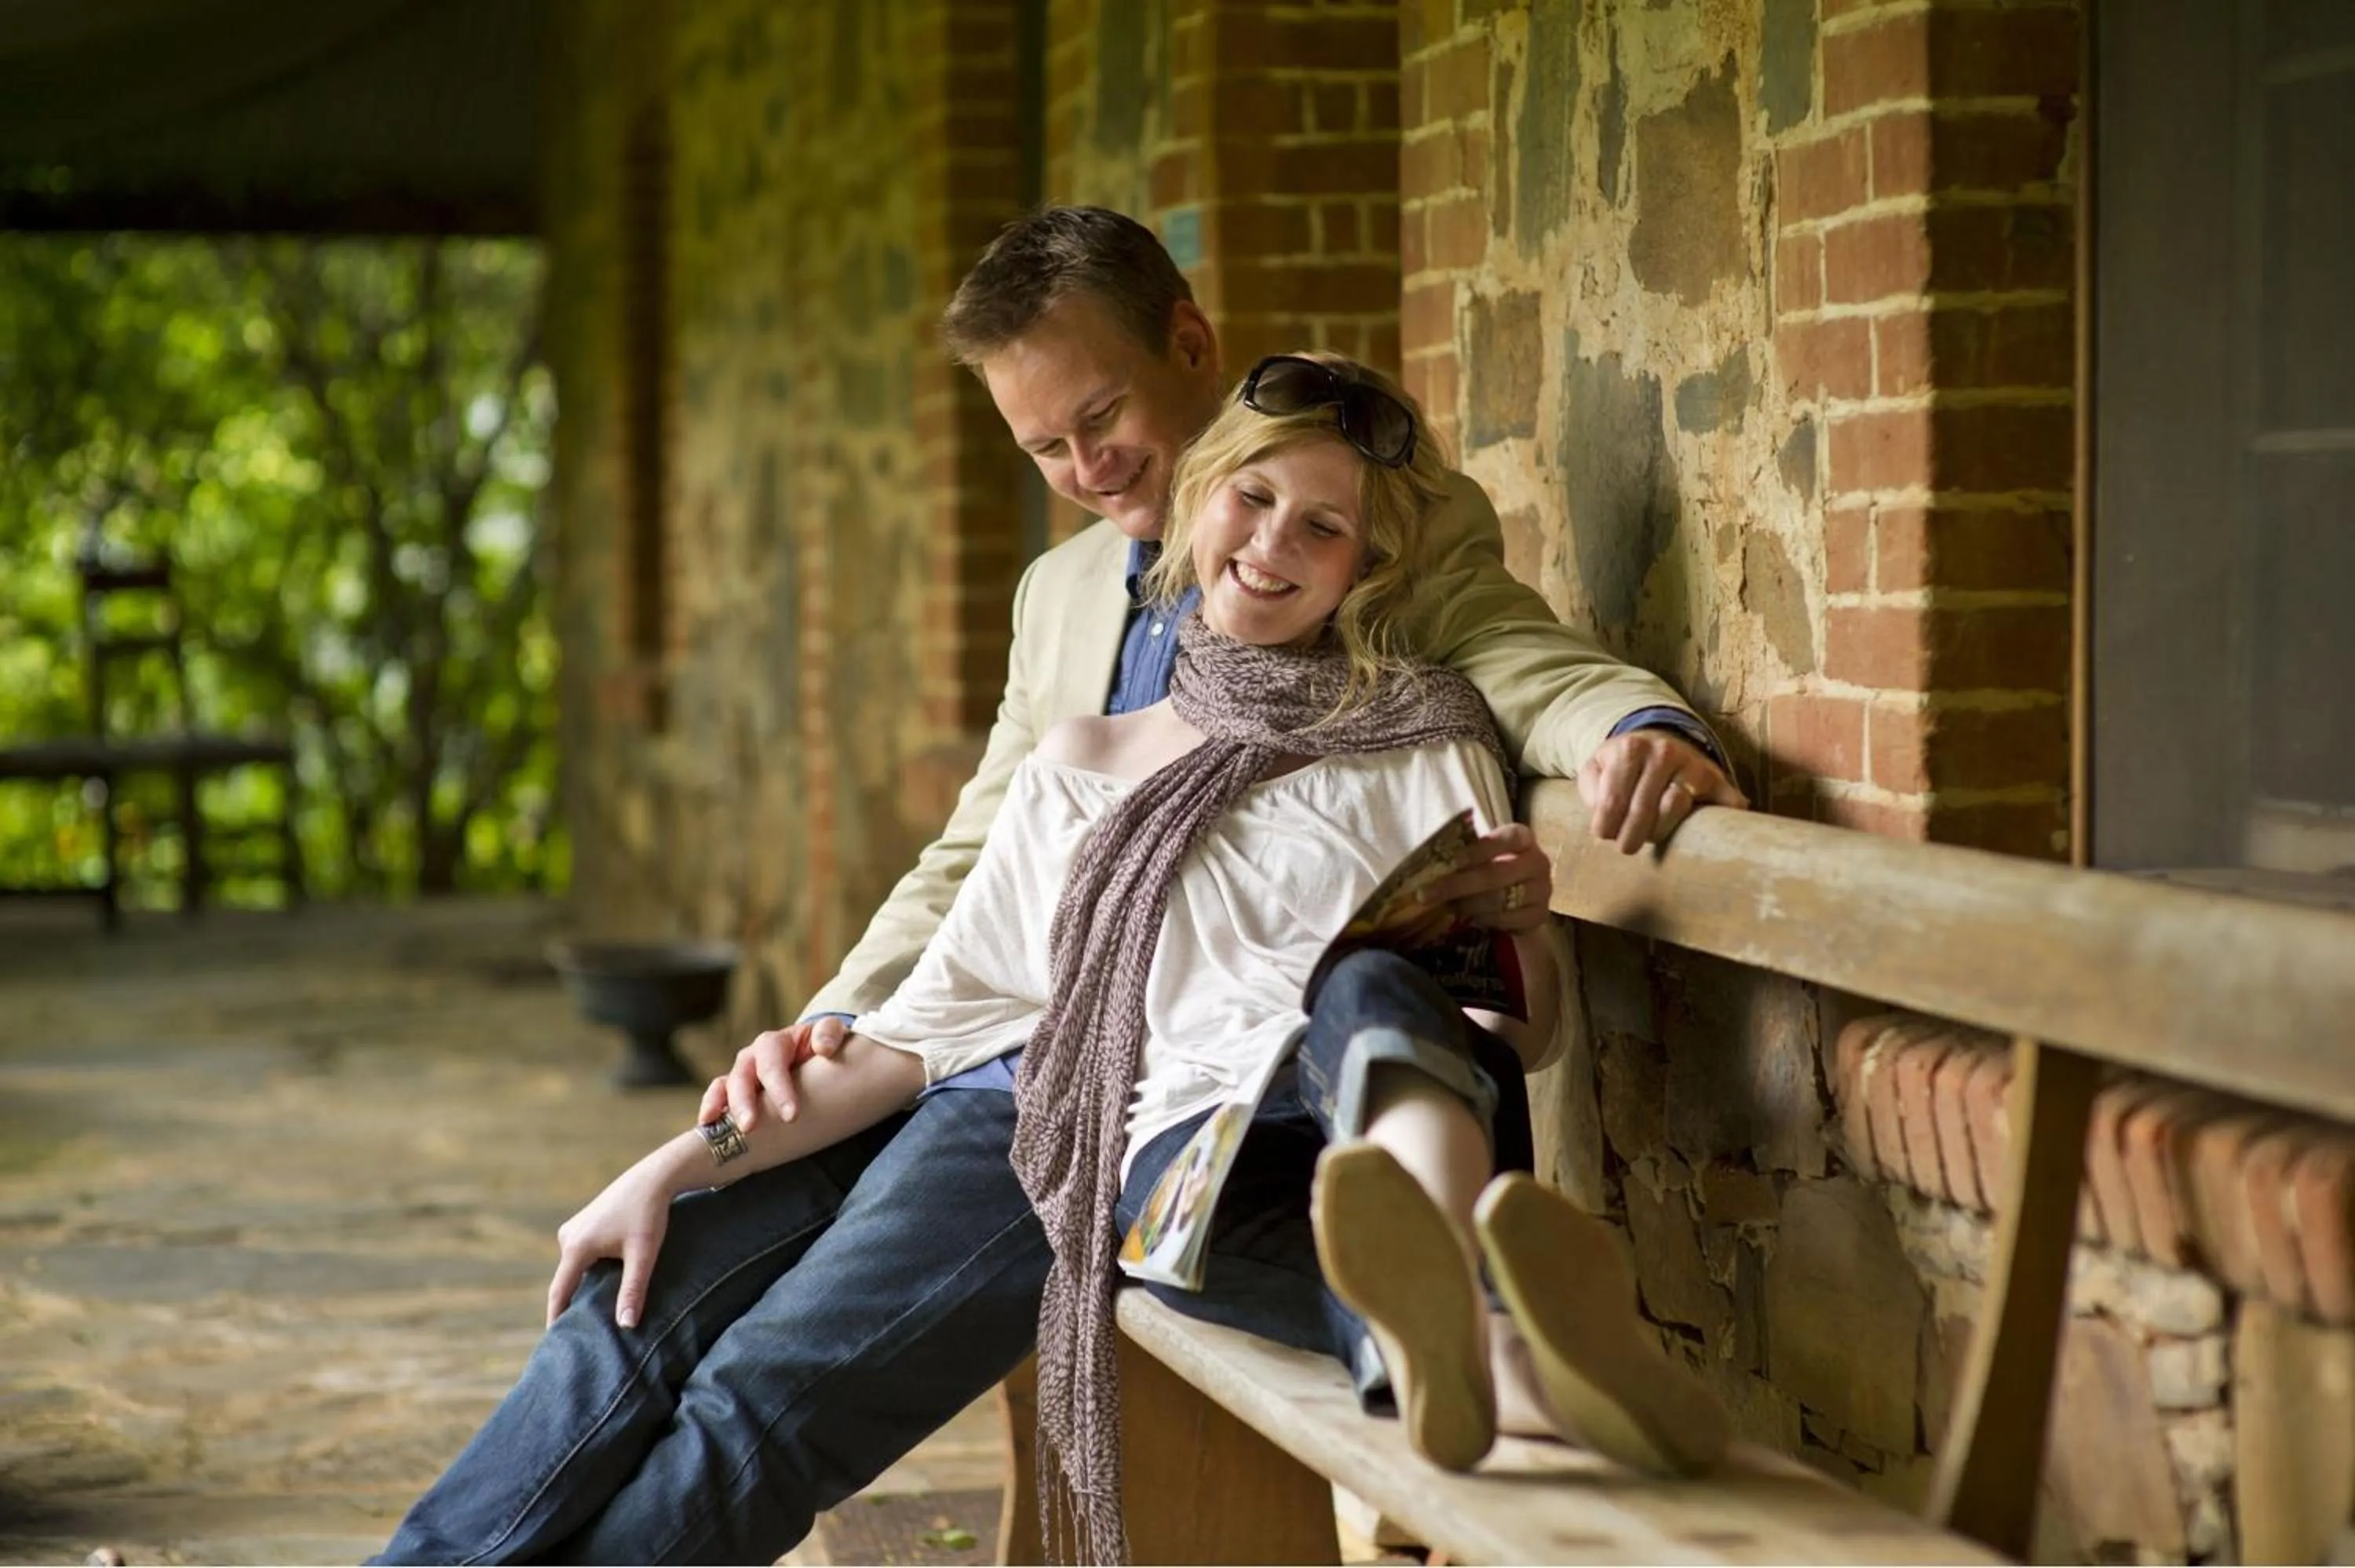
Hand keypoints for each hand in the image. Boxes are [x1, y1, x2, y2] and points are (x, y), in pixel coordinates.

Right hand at [547, 1153, 675, 1329]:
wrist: (653, 1178)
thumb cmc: (649, 1214)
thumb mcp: (643, 1254)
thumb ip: (633, 1290)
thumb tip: (626, 1326)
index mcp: (576, 1247)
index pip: (559, 1292)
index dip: (556, 1318)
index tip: (553, 1342)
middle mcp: (567, 1237)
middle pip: (565, 1281)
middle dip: (570, 1306)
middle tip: (574, 1336)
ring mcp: (573, 1229)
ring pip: (574, 1269)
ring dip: (580, 1288)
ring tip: (587, 1316)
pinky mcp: (582, 1225)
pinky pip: (579, 1257)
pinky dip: (586, 1273)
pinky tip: (599, 1288)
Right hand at [697, 1016, 849, 1132]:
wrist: (813, 1053)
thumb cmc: (822, 1047)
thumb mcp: (830, 1033)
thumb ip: (829, 1033)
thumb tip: (824, 1048)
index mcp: (775, 1043)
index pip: (772, 1063)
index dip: (779, 1089)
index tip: (792, 1116)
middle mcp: (752, 1058)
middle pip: (742, 1076)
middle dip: (743, 1102)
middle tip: (750, 1127)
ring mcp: (740, 1075)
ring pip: (724, 1087)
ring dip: (721, 1107)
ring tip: (727, 1130)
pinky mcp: (733, 1092)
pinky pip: (716, 1098)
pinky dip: (710, 1109)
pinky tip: (707, 1126)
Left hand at [1414, 822, 1555, 931]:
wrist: (1520, 894)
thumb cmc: (1493, 866)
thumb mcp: (1481, 854)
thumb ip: (1463, 855)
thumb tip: (1427, 866)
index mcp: (1523, 837)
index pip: (1504, 840)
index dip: (1477, 851)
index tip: (1451, 862)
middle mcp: (1538, 862)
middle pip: (1497, 874)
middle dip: (1459, 885)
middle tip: (1426, 894)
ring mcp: (1543, 890)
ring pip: (1501, 900)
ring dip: (1469, 904)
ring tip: (1447, 906)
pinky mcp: (1541, 915)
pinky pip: (1508, 920)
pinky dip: (1485, 920)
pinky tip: (1470, 917)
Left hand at [1577, 731, 1747, 853]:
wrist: (1660, 740)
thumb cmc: (1622, 764)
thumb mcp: (1595, 769)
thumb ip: (1591, 792)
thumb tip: (1605, 822)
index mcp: (1630, 748)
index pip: (1613, 800)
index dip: (1605, 826)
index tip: (1603, 836)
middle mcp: (1664, 752)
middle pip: (1644, 808)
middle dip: (1630, 836)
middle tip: (1625, 847)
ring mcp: (1693, 765)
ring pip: (1675, 808)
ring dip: (1659, 832)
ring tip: (1649, 837)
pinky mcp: (1716, 779)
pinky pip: (1721, 804)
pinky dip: (1718, 821)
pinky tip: (1704, 834)